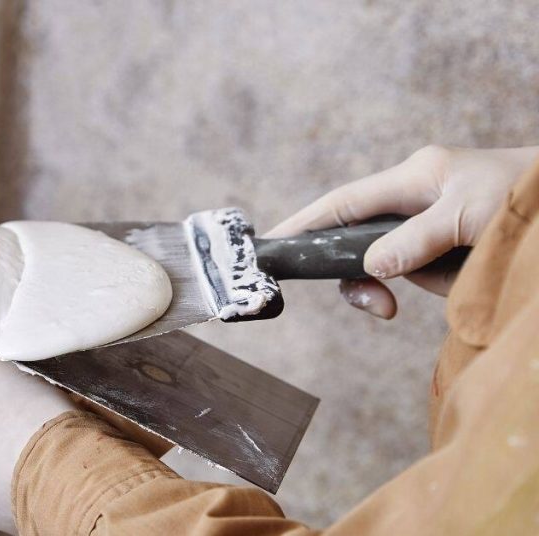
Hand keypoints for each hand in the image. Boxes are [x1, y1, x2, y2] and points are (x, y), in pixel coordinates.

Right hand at [265, 145, 538, 317]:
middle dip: (356, 273)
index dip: (304, 224)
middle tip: (381, 307)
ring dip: (392, 285)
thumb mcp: (469, 216)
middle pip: (356, 238)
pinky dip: (421, 288)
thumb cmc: (526, 196)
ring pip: (384, 262)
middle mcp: (415, 200)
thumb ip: (415, 241)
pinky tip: (440, 287)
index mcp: (414, 178)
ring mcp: (429, 227)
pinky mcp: (446, 251)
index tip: (271, 245)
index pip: (343, 203)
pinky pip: (415, 274)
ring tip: (413, 299)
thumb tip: (371, 267)